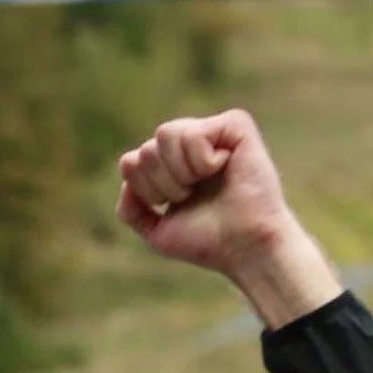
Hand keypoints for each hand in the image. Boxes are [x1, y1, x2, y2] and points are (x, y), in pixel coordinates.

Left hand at [117, 110, 338, 329]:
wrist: (244, 247)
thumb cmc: (208, 240)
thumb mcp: (157, 231)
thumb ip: (131, 208)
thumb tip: (128, 166)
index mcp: (172, 164)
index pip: (131, 162)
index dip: (145, 190)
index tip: (173, 206)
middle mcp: (191, 143)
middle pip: (147, 149)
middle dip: (164, 183)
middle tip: (192, 196)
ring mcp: (213, 131)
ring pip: (165, 134)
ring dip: (181, 172)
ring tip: (205, 183)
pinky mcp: (236, 124)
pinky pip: (193, 133)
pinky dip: (202, 161)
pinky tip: (224, 168)